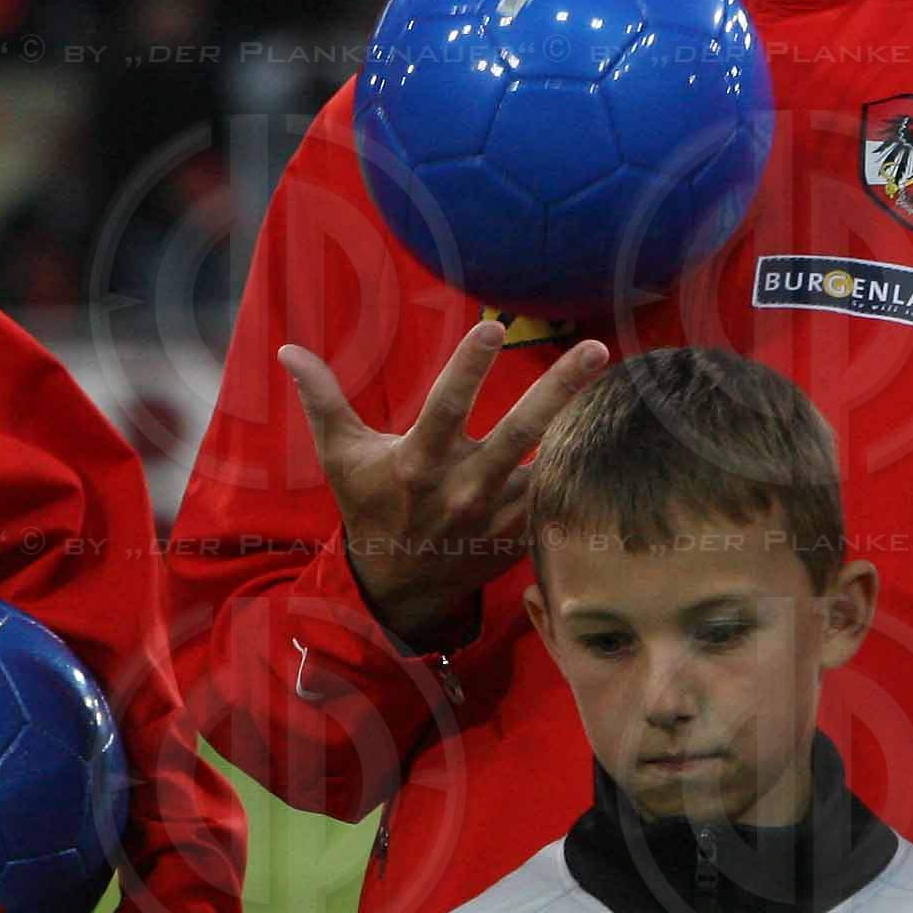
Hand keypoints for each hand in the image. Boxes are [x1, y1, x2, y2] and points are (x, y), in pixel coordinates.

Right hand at [280, 318, 611, 649]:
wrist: (398, 586)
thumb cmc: (370, 506)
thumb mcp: (341, 456)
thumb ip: (322, 399)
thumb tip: (288, 348)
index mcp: (419, 463)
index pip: (446, 408)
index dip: (468, 368)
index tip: (494, 327)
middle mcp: (463, 488)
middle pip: (519, 434)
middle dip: (558, 390)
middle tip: (594, 347)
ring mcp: (497, 516)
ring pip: (549, 467)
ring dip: (584, 428)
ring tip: (623, 385)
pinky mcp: (521, 535)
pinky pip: (559, 502)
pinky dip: (585, 473)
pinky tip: (620, 438)